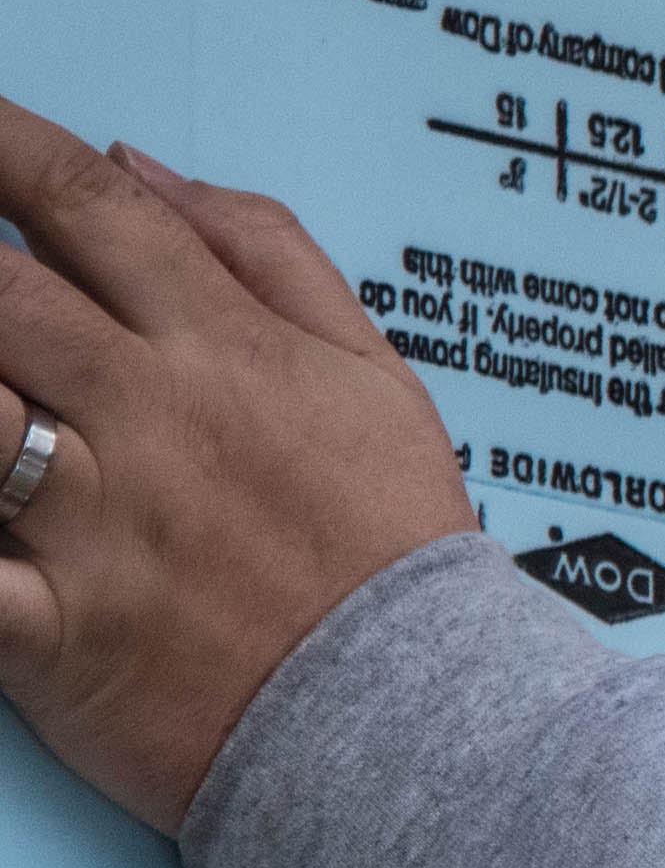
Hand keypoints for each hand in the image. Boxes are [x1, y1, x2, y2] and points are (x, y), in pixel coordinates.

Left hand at [0, 102, 479, 835]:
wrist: (419, 722)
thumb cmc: (390, 547)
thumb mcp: (372, 373)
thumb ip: (266, 255)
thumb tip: (144, 168)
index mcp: (224, 349)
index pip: (88, 207)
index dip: (3, 146)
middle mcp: (148, 419)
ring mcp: (92, 525)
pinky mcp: (52, 632)